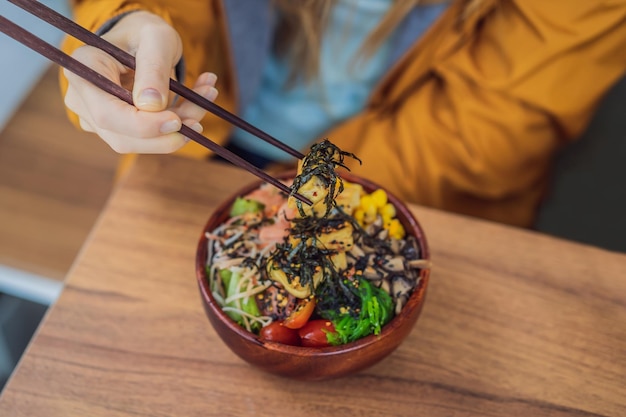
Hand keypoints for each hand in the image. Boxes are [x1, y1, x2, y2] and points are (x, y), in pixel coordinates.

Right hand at [63, 11, 217, 152]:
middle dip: (165, 135)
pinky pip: (151, 139)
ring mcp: (97, 118)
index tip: (177, 121)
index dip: (143, 126)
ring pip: (141, 143)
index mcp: (84, 69)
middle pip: (122, 137)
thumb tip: (151, 106)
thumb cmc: (146, 33)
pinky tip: (199, 103)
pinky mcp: (119, 129)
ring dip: (178, 131)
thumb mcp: (157, 39)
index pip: (107, 113)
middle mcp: (83, 99)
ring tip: (206, 98)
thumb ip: (154, 68)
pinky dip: (179, 127)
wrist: (142, 42)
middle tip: (199, 121)